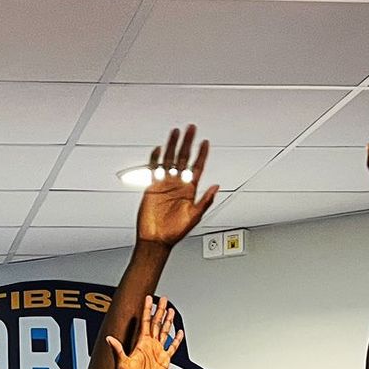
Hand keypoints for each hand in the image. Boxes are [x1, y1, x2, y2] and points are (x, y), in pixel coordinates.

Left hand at [106, 295, 183, 368]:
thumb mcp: (121, 365)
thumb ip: (117, 350)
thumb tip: (109, 339)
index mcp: (140, 344)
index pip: (145, 322)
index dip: (147, 309)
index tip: (149, 298)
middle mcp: (149, 346)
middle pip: (157, 323)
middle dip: (160, 311)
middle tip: (164, 299)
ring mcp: (157, 353)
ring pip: (164, 332)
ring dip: (168, 321)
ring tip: (171, 310)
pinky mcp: (164, 361)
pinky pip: (172, 348)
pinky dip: (176, 340)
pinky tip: (179, 332)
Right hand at [137, 125, 219, 246]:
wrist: (157, 239)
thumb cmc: (175, 232)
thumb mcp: (194, 217)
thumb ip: (205, 201)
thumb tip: (216, 187)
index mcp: (189, 190)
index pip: (197, 167)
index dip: (202, 154)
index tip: (205, 142)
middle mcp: (178, 184)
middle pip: (183, 158)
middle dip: (187, 143)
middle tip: (191, 129)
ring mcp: (165, 184)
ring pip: (169, 160)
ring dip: (173, 146)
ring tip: (175, 132)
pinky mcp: (153, 187)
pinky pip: (154, 169)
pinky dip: (156, 159)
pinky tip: (159, 149)